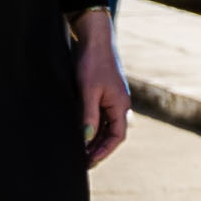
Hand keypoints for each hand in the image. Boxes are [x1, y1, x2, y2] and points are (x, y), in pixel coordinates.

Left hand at [76, 9, 129, 166]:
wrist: (93, 38)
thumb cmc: (92, 62)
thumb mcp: (88, 91)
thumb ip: (88, 116)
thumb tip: (86, 138)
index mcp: (121, 106)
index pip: (116, 137)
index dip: (104, 152)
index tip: (90, 162)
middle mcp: (119, 105)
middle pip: (112, 134)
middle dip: (98, 149)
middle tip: (83, 162)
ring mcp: (112, 99)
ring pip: (105, 126)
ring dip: (94, 139)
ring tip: (80, 151)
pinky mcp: (103, 93)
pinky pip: (100, 116)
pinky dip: (92, 127)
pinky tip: (80, 131)